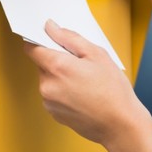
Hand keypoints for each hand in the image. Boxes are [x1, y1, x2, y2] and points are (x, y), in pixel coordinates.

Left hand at [24, 20, 150, 151]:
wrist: (119, 123)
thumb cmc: (113, 90)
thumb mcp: (97, 54)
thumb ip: (71, 38)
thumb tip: (52, 28)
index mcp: (57, 67)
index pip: (32, 47)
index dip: (41, 40)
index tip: (52, 38)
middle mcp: (47, 85)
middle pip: (42, 63)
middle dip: (58, 59)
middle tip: (82, 61)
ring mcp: (49, 102)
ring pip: (49, 79)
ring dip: (61, 75)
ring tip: (86, 79)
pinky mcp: (54, 113)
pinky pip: (53, 94)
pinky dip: (64, 90)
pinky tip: (83, 92)